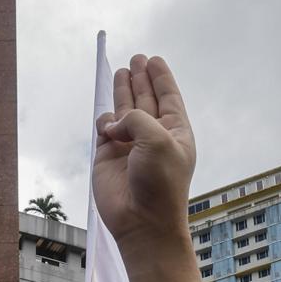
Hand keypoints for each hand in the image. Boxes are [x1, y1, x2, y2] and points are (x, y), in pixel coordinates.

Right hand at [93, 55, 196, 254]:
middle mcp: (153, 136)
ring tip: (121, 71)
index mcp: (175, 132)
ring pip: (124, 111)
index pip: (168, 97)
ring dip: (123, 91)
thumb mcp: (157, 140)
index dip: (160, 78)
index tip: (154, 60)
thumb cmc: (160, 183)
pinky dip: (105, 121)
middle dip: (140, 79)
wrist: (142, 222)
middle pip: (146, 99)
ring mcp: (130, 146)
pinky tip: (108, 121)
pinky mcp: (108, 157)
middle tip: (136, 59)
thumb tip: (112, 123)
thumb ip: (136, 118)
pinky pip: (105, 129)